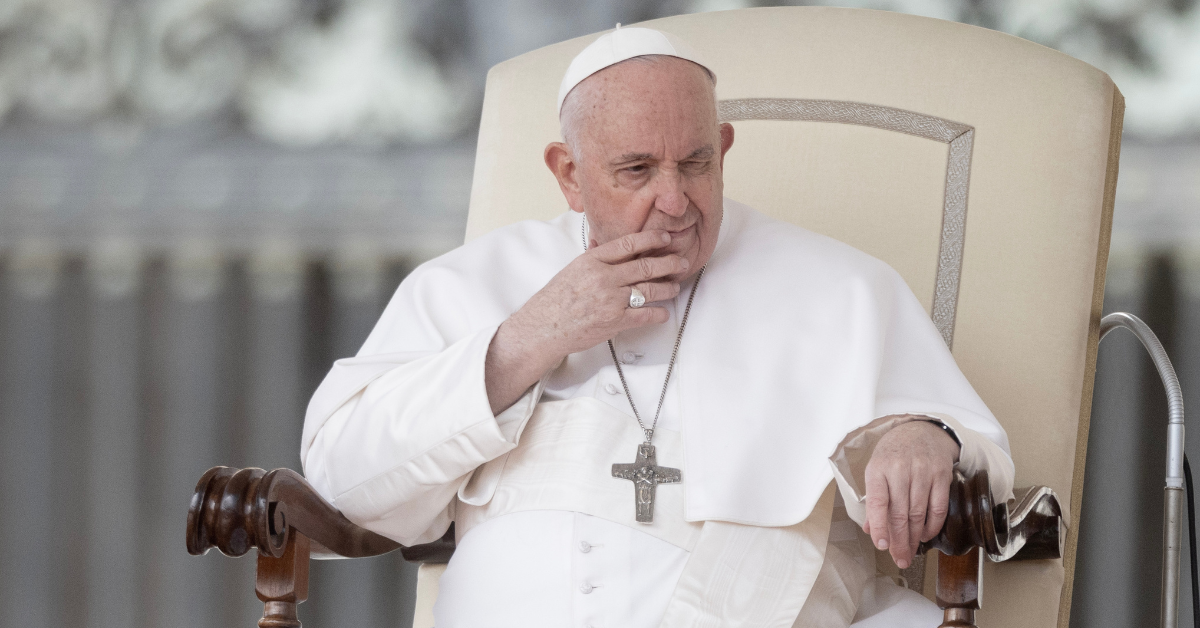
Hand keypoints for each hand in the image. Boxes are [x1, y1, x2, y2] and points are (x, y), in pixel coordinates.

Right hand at [484, 229, 688, 413]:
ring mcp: (610, 300)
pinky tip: (664, 312)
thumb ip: (596, 260)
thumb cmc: (555, 301)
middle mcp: (603, 277)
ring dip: (667, 288)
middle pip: (645, 266)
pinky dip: (658, 314)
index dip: (651, 239)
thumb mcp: (573, 270)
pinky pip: (645, 315)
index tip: (666, 237)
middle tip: (681, 262)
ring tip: (674, 287)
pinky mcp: (614, 321)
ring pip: (650, 290)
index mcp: (592, 260)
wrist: (542, 328)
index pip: (628, 244)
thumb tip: (617, 250)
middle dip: (668, 263)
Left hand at [862, 419, 959, 568]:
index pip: (877, 502)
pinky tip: (924, 535)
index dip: (879, 526)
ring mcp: (922, 471)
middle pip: (899, 513)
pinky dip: (932, 525)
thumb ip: (873, 500)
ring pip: (918, 513)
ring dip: (914, 537)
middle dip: (899, 541)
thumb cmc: (894, 454)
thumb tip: (870, 530)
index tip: (881, 545)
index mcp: (878, 468)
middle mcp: (899, 469)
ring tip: (910, 552)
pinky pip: (938, 507)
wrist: (921, 431)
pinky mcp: (941, 475)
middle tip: (900, 559)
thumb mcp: (877, 470)